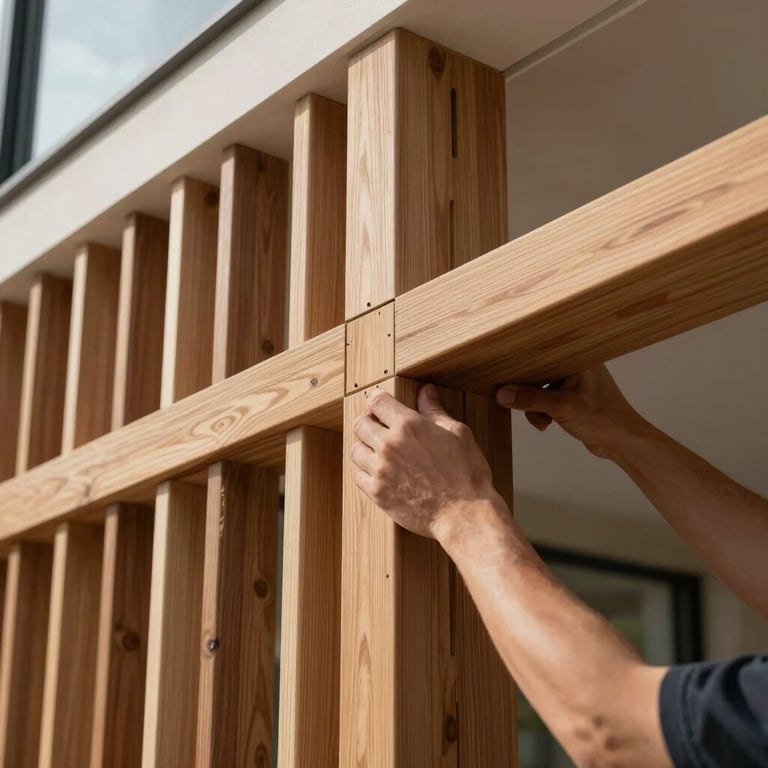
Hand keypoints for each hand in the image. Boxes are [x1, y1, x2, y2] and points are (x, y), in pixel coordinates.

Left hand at [351, 384, 499, 537]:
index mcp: (409, 425)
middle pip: (360, 424)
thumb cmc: (467, 474)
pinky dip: (365, 472)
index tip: (379, 404)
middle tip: (377, 426)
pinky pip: (358, 477)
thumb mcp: (457, 433)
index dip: (377, 400)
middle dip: (368, 421)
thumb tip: (426, 392)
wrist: (465, 514)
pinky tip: (378, 472)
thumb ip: (435, 411)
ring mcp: (381, 471)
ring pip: (355, 450)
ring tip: (376, 450)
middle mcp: (389, 445)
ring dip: (364, 447)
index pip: (377, 401)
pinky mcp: (378, 494)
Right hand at [496, 364, 645, 458]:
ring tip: (543, 421)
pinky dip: (543, 412)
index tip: (505, 376)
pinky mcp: (571, 398)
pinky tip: (547, 423)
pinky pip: (546, 400)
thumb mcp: (562, 407)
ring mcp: (573, 383)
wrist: (623, 442)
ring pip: (540, 389)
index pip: (542, 354)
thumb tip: (502, 394)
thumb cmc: (603, 418)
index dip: (522, 365)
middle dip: (529, 393)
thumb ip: (530, 399)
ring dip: (536, 407)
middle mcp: (574, 367)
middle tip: (519, 404)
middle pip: (538, 373)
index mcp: (577, 358)